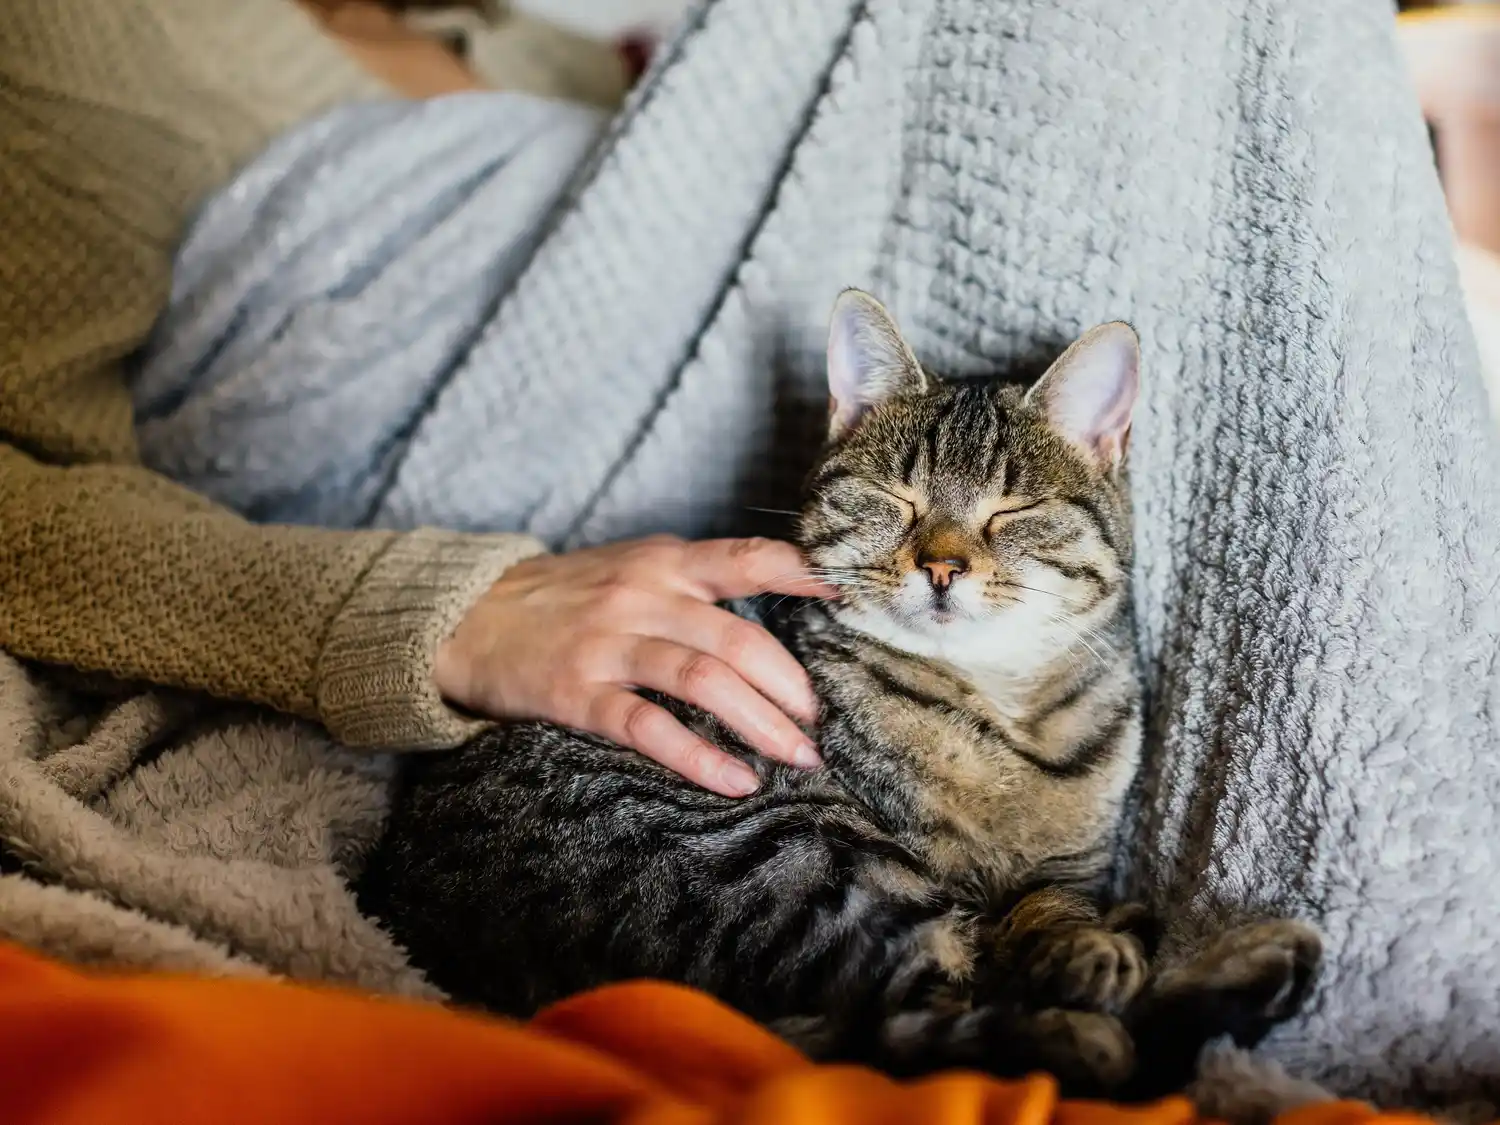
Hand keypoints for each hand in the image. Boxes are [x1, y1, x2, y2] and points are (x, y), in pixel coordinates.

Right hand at [435, 536, 835, 796]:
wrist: (468, 616)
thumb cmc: (566, 596)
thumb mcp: (631, 567)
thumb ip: (694, 581)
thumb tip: (779, 601)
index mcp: (663, 562)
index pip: (748, 558)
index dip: (805, 574)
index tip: (851, 597)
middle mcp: (642, 596)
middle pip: (739, 639)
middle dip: (792, 687)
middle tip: (820, 724)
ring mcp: (608, 644)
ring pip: (704, 681)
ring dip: (762, 724)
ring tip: (798, 757)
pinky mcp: (577, 693)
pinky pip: (648, 728)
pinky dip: (698, 757)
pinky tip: (734, 780)